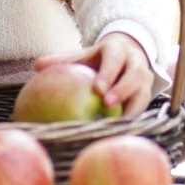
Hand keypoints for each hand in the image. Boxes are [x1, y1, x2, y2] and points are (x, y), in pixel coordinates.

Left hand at [34, 32, 154, 118]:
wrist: (128, 54)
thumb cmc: (101, 58)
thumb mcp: (85, 55)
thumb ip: (64, 60)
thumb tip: (37, 66)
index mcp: (119, 50)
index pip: (114, 60)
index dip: (108, 74)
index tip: (98, 90)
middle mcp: (136, 63)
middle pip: (134, 77)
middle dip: (122, 91)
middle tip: (107, 105)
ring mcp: (145, 80)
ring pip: (143, 95)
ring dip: (132, 110)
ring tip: (117, 126)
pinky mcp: (148, 96)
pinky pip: (143, 109)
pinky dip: (133, 121)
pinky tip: (119, 134)